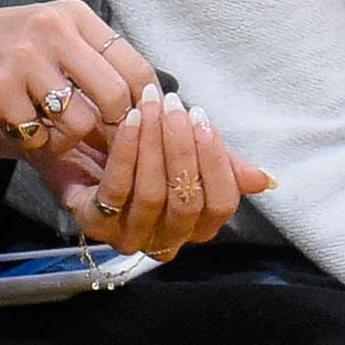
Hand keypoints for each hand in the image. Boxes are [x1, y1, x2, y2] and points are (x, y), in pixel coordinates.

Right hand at [0, 0, 155, 161]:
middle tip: (92, 141)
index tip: (131, 125)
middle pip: (116, 97)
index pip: (135, 65)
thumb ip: (88, 58)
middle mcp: (51, 28)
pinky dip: (31, 142)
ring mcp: (23, 57)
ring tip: (44, 130)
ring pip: (80, 122)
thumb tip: (147, 103)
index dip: (142, 105)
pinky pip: (38, 135)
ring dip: (66, 140)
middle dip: (110, 130)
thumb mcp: (43, 35)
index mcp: (71, 14)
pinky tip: (13, 125)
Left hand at [54, 90, 263, 259]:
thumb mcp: (184, 151)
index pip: (220, 206)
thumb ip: (222, 165)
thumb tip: (266, 180)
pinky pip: (115, 189)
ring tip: (152, 104)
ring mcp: (128, 236)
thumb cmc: (139, 148)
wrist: (79, 143)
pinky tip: (130, 119)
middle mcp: (165, 241)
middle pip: (186, 201)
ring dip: (154, 144)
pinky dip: (126, 150)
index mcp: (194, 227)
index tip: (204, 118)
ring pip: (151, 195)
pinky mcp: (93, 224)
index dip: (217, 163)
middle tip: (176, 105)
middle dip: (183, 148)